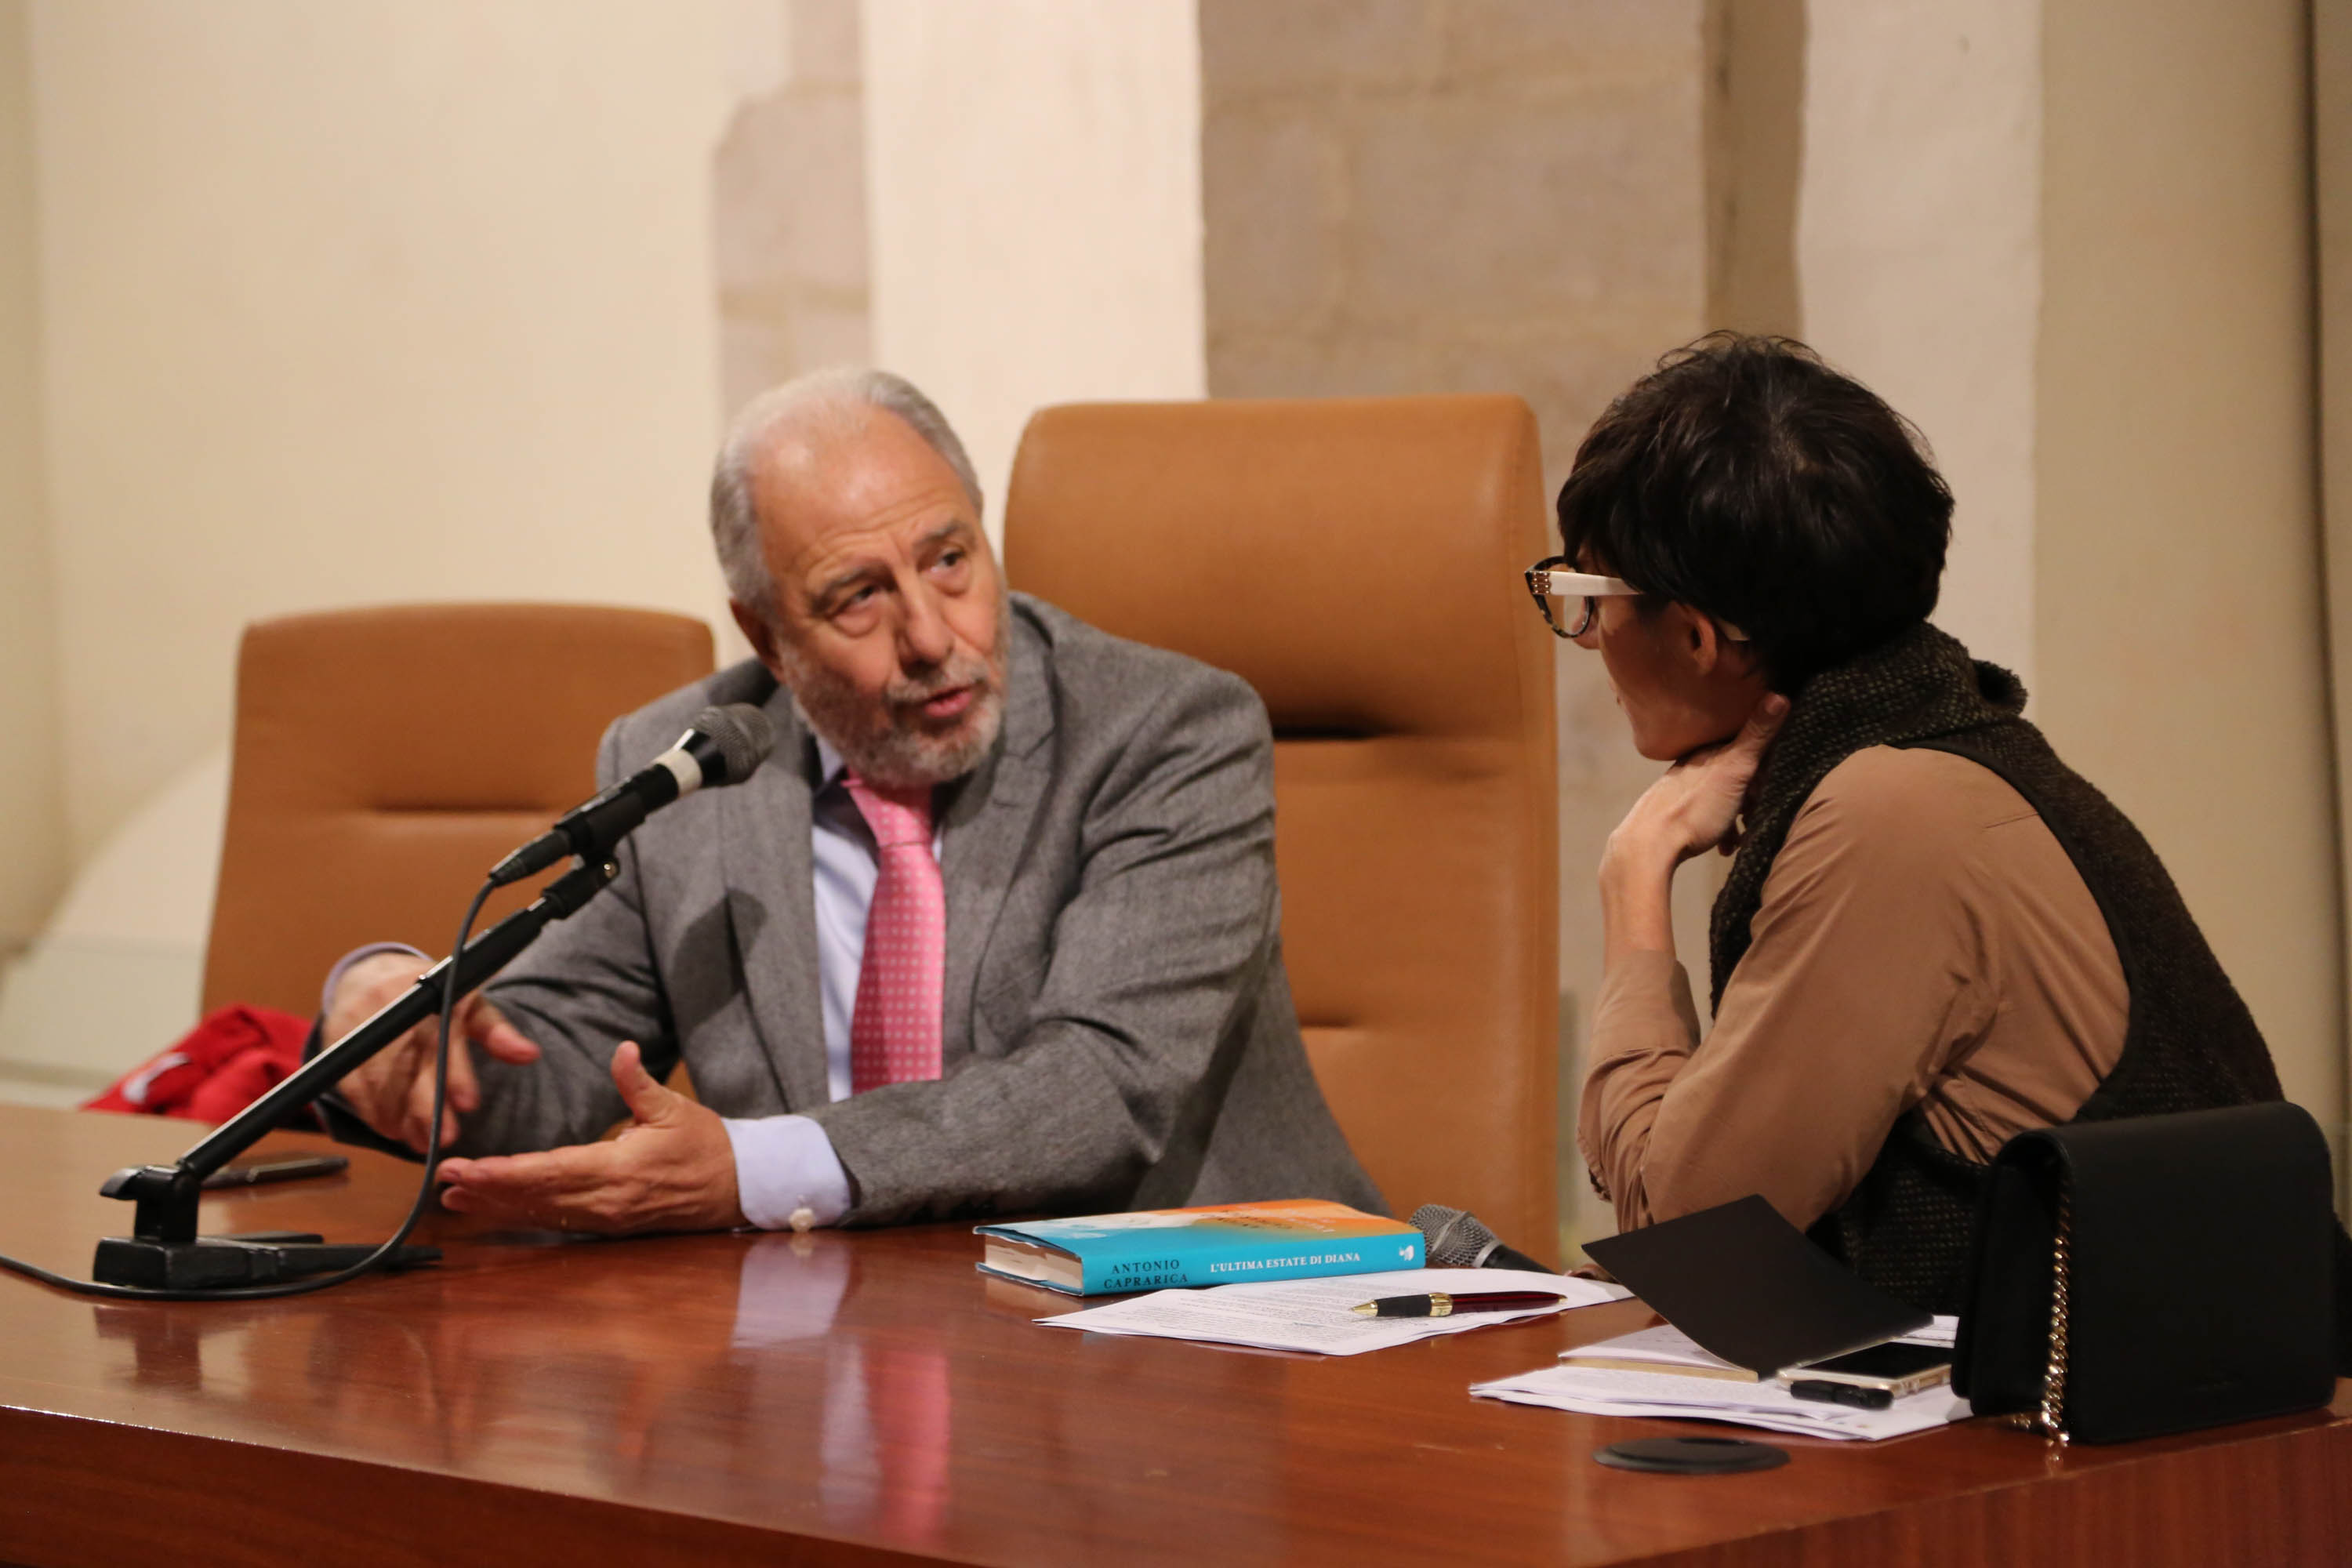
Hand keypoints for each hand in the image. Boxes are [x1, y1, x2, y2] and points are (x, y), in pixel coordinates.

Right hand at [328, 951, 540, 1153]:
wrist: (367, 978)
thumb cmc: (430, 994)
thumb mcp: (468, 1000)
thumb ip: (496, 1030)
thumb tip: (528, 1055)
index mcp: (426, 995)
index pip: (441, 1037)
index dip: (455, 1072)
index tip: (469, 1104)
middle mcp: (388, 1012)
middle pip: (407, 1067)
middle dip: (427, 1107)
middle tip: (446, 1138)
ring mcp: (358, 1032)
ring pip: (380, 1085)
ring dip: (403, 1119)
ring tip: (425, 1141)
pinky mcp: (336, 1052)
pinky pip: (355, 1091)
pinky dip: (375, 1115)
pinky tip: (396, 1129)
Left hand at [434, 1042, 745, 1233]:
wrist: (737, 1187)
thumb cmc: (706, 1146)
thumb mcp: (674, 1107)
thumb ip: (639, 1082)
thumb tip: (621, 1050)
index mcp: (619, 1171)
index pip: (550, 1172)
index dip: (505, 1172)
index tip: (469, 1167)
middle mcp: (606, 1201)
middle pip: (535, 1197)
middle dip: (486, 1190)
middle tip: (443, 1181)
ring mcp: (605, 1218)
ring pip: (540, 1214)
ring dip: (495, 1207)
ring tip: (454, 1199)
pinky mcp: (606, 1224)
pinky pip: (555, 1221)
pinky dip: (520, 1215)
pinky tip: (494, 1210)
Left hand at [1608, 693, 1790, 869]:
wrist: (1650, 846)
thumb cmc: (1696, 806)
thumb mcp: (1735, 768)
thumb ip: (1757, 734)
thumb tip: (1779, 694)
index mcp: (1707, 750)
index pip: (1747, 746)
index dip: (1765, 765)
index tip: (1769, 783)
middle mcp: (1695, 766)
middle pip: (1738, 775)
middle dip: (1754, 796)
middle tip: (1756, 812)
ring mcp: (1685, 791)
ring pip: (1726, 799)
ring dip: (1739, 818)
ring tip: (1742, 834)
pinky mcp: (1680, 816)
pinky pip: (1710, 820)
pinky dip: (1723, 832)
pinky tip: (1725, 846)